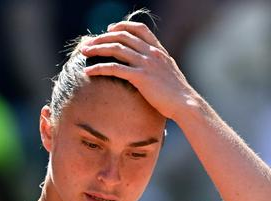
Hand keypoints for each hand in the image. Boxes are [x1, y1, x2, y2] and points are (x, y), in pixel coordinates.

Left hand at [81, 21, 197, 121]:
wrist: (185, 104)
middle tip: (89, 43)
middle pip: (122, 37)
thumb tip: (149, 66)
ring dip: (97, 48)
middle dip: (102, 37)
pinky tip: (88, 71)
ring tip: (84, 52)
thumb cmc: (177, 94)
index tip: (110, 29)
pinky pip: (114, 68)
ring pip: (116, 49)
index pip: (139, 29)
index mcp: (158, 50)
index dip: (122, 26)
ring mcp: (146, 64)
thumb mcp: (169, 72)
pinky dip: (99, 68)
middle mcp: (151, 53)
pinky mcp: (140, 77)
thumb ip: (158, 64)